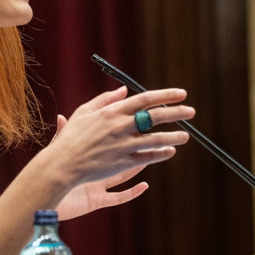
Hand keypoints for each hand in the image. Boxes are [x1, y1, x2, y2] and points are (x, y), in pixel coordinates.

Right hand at [40, 86, 193, 204]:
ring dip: (174, 136)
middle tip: (191, 112)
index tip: (181, 94)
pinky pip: (149, 158)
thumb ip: (105, 99)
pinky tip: (170, 151)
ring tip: (186, 136)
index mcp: (112, 112)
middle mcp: (120, 127)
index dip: (166, 96)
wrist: (63, 164)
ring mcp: (123, 146)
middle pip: (155, 117)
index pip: (145, 99)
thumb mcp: (84, 112)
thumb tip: (124, 90)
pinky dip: (161, 153)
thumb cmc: (72, 137)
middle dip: (177, 113)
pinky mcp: (123, 163)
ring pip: (156, 139)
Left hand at [51, 115, 149, 219]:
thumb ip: (61, 133)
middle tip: (153, 135)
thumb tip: (60, 115)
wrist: (42, 195)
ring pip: (124, 175)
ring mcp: (97, 187)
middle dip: (136, 145)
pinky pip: (119, 197)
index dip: (120, 133)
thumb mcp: (55, 150)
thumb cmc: (48, 172)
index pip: (108, 142)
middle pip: (120, 156)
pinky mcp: (97, 200)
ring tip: (156, 156)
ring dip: (139, 166)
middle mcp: (95, 171)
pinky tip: (144, 185)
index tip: (133, 121)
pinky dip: (132, 192)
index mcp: (88, 157)